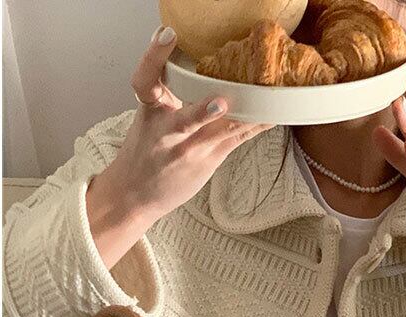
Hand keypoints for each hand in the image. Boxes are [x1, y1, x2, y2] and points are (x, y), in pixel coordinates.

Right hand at [92, 25, 273, 226]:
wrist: (134, 192)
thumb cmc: (144, 151)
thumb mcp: (147, 114)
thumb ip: (166, 88)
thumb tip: (187, 56)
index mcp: (150, 110)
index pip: (145, 79)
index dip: (154, 56)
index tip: (166, 36)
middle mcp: (168, 132)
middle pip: (188, 119)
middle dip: (205, 110)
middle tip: (221, 100)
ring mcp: (189, 150)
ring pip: (220, 132)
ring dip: (242, 118)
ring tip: (260, 107)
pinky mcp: (208, 161)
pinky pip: (236, 140)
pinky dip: (254, 126)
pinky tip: (271, 117)